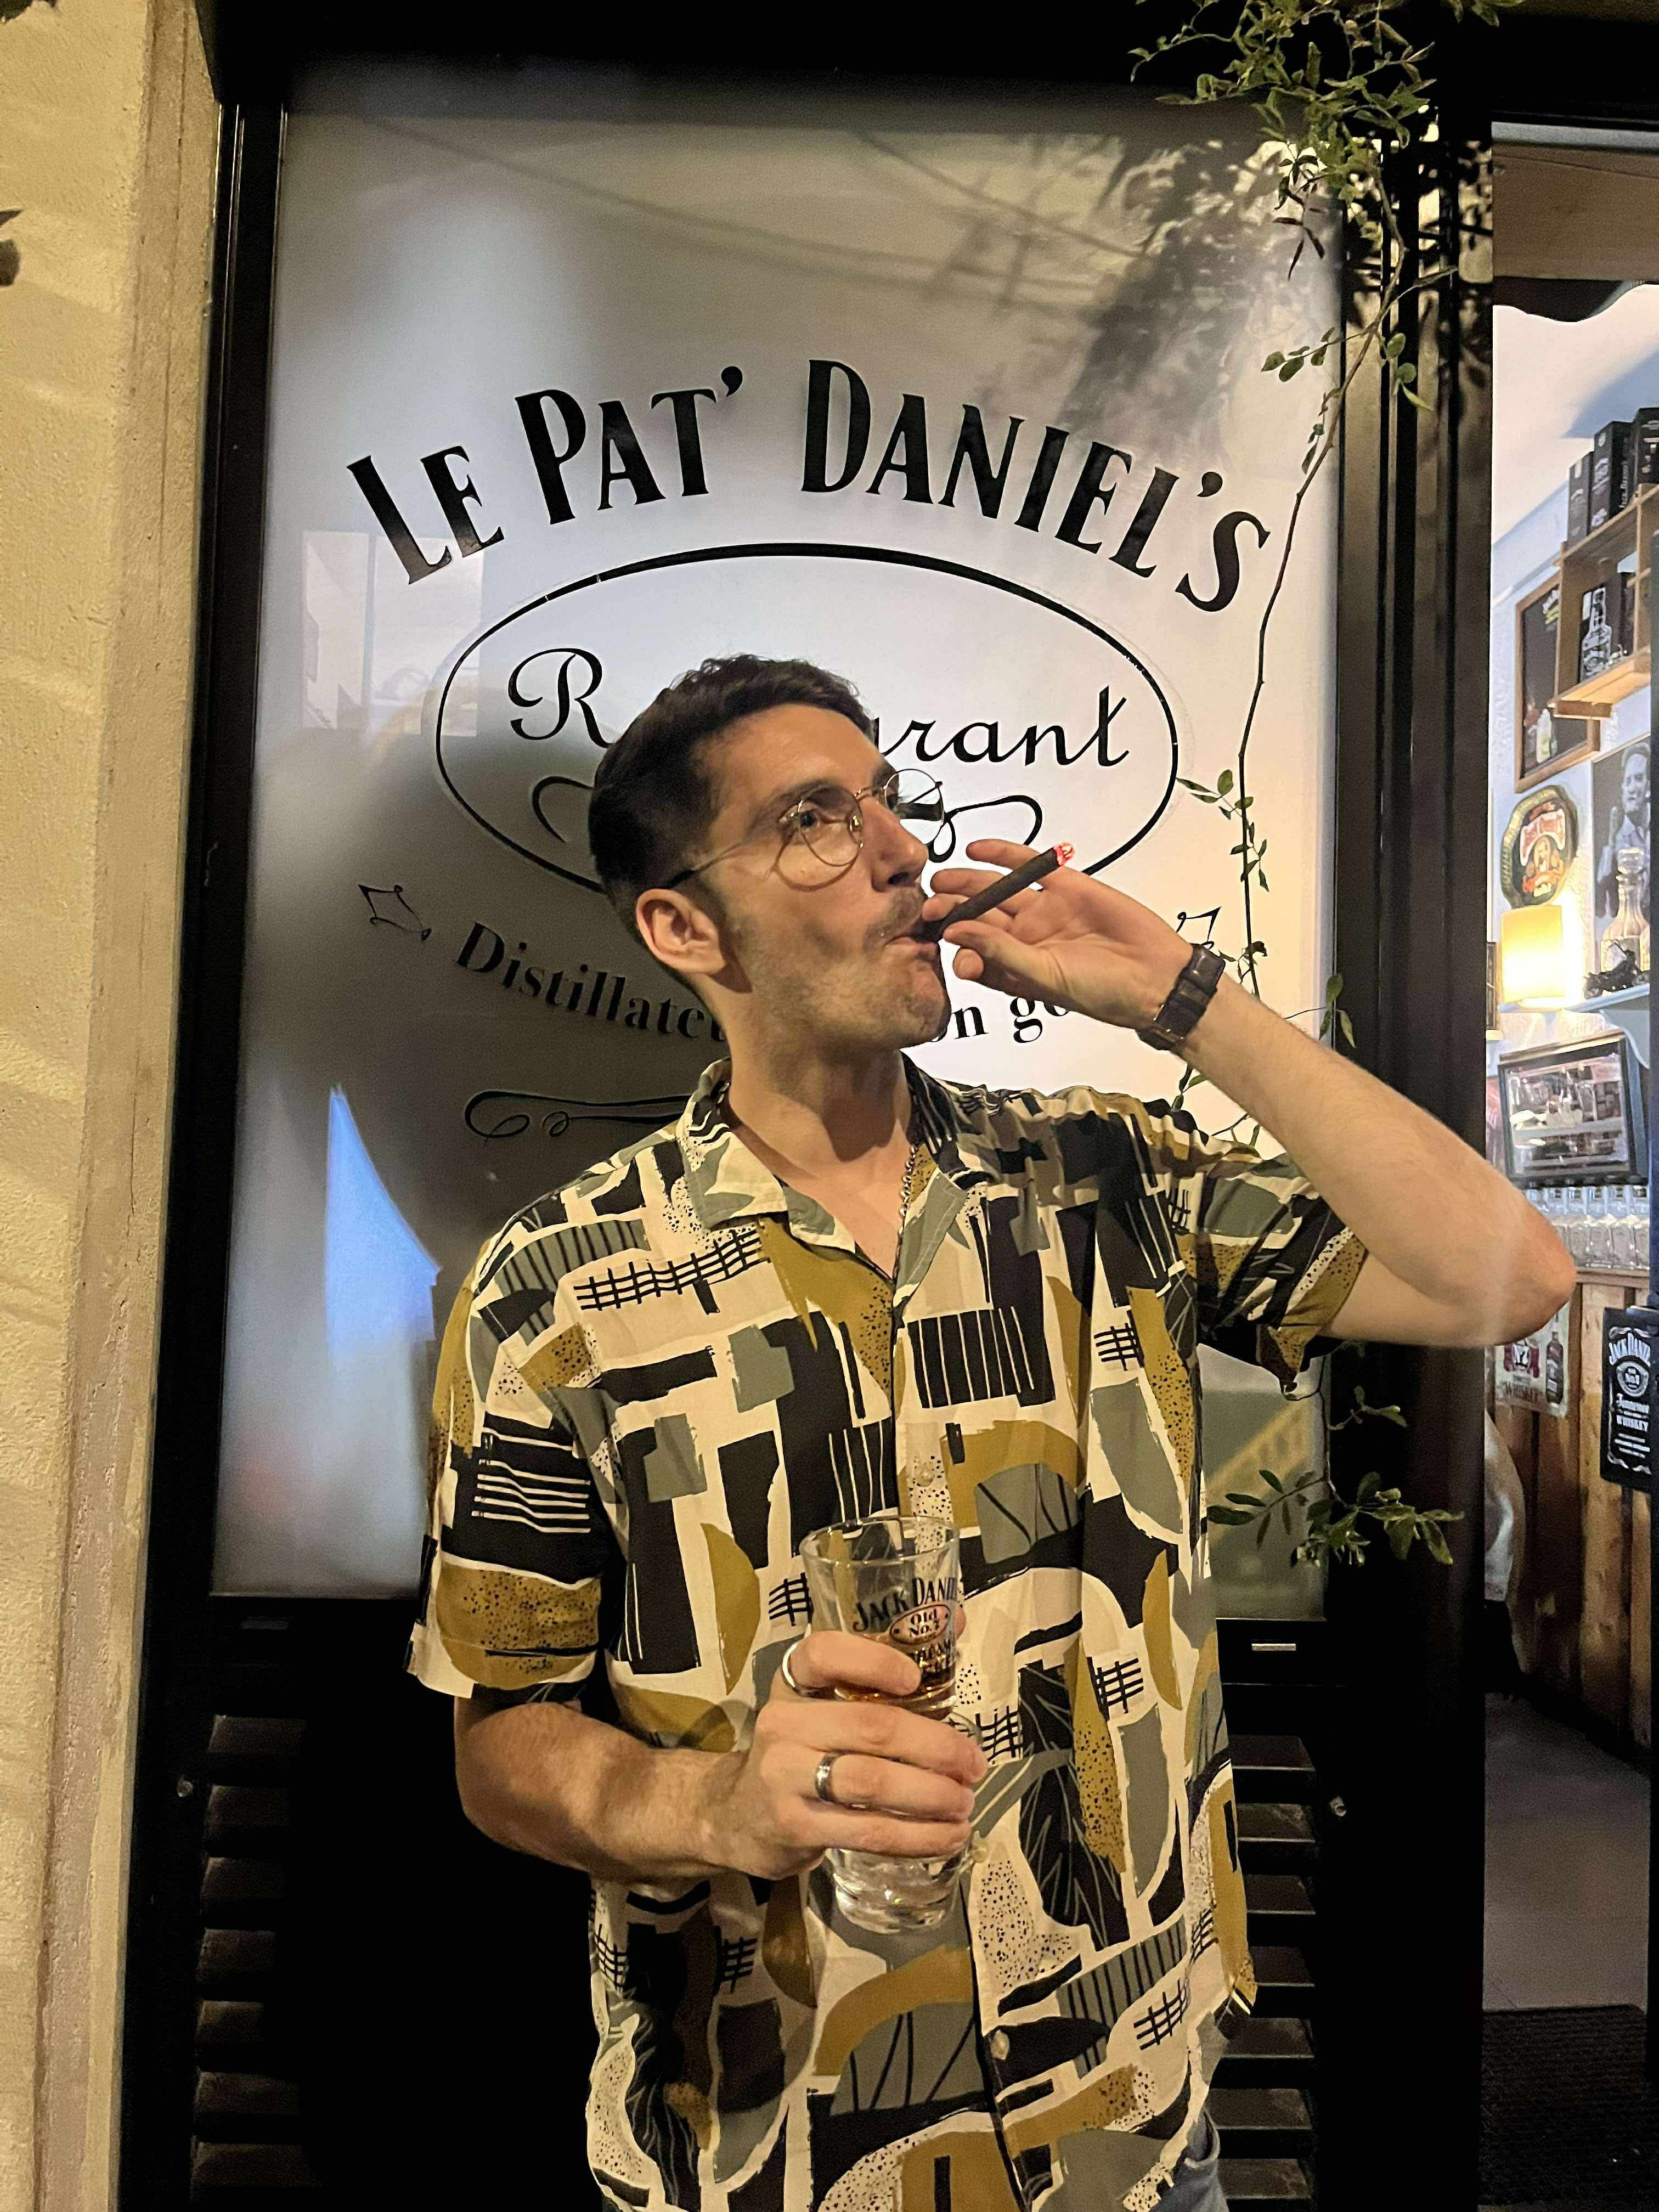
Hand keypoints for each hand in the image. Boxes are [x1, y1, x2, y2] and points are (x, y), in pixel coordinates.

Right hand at [702, 1627, 985, 1880]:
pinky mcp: (795, 1826)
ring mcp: (784, 1776)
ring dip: (931, 1795)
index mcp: (793, 1682)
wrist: (738, 1814)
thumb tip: (954, 1623)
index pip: (824, 1654)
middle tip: (974, 1763)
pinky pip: (867, 1831)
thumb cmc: (802, 1748)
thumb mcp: (826, 1703)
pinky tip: (949, 1836)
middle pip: (870, 1727)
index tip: (915, 1679)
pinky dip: (917, 1836)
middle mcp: (783, 1723)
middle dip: (935, 1746)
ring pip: (871, 1782)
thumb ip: (883, 1668)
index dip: (873, 1660)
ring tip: (966, 1802)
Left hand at [923, 839, 1192, 1029]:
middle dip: (952, 910)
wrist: (1155, 975)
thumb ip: (999, 952)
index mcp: (1014, 969)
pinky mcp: (1065, 886)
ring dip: (968, 882)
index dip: (952, 943)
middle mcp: (1024, 939)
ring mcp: (1043, 911)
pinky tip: (975, 849)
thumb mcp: (1043, 976)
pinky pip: (1027, 866)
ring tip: (942, 878)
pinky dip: (1002, 854)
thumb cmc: (1102, 990)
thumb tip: (956, 931)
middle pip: (978, 917)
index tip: (936, 935)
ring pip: (996, 891)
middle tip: (929, 903)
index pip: (972, 952)